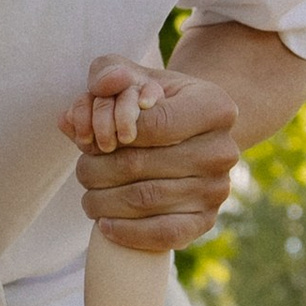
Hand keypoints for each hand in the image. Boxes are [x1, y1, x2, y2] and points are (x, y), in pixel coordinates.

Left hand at [60, 54, 239, 252]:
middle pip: (140, 165)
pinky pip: (166, 234)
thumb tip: (102, 84)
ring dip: (103, 201)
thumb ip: (109, 71)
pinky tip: (106, 225)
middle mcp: (223, 149)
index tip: (93, 139)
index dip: (112, 133)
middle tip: (82, 170)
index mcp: (214, 107)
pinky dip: (129, 233)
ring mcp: (218, 188)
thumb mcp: (134, 77)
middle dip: (97, 169)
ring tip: (88, 195)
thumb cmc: (154, 103)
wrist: (190, 137)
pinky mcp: (207, 219)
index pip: (152, 124)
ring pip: (145, 200)